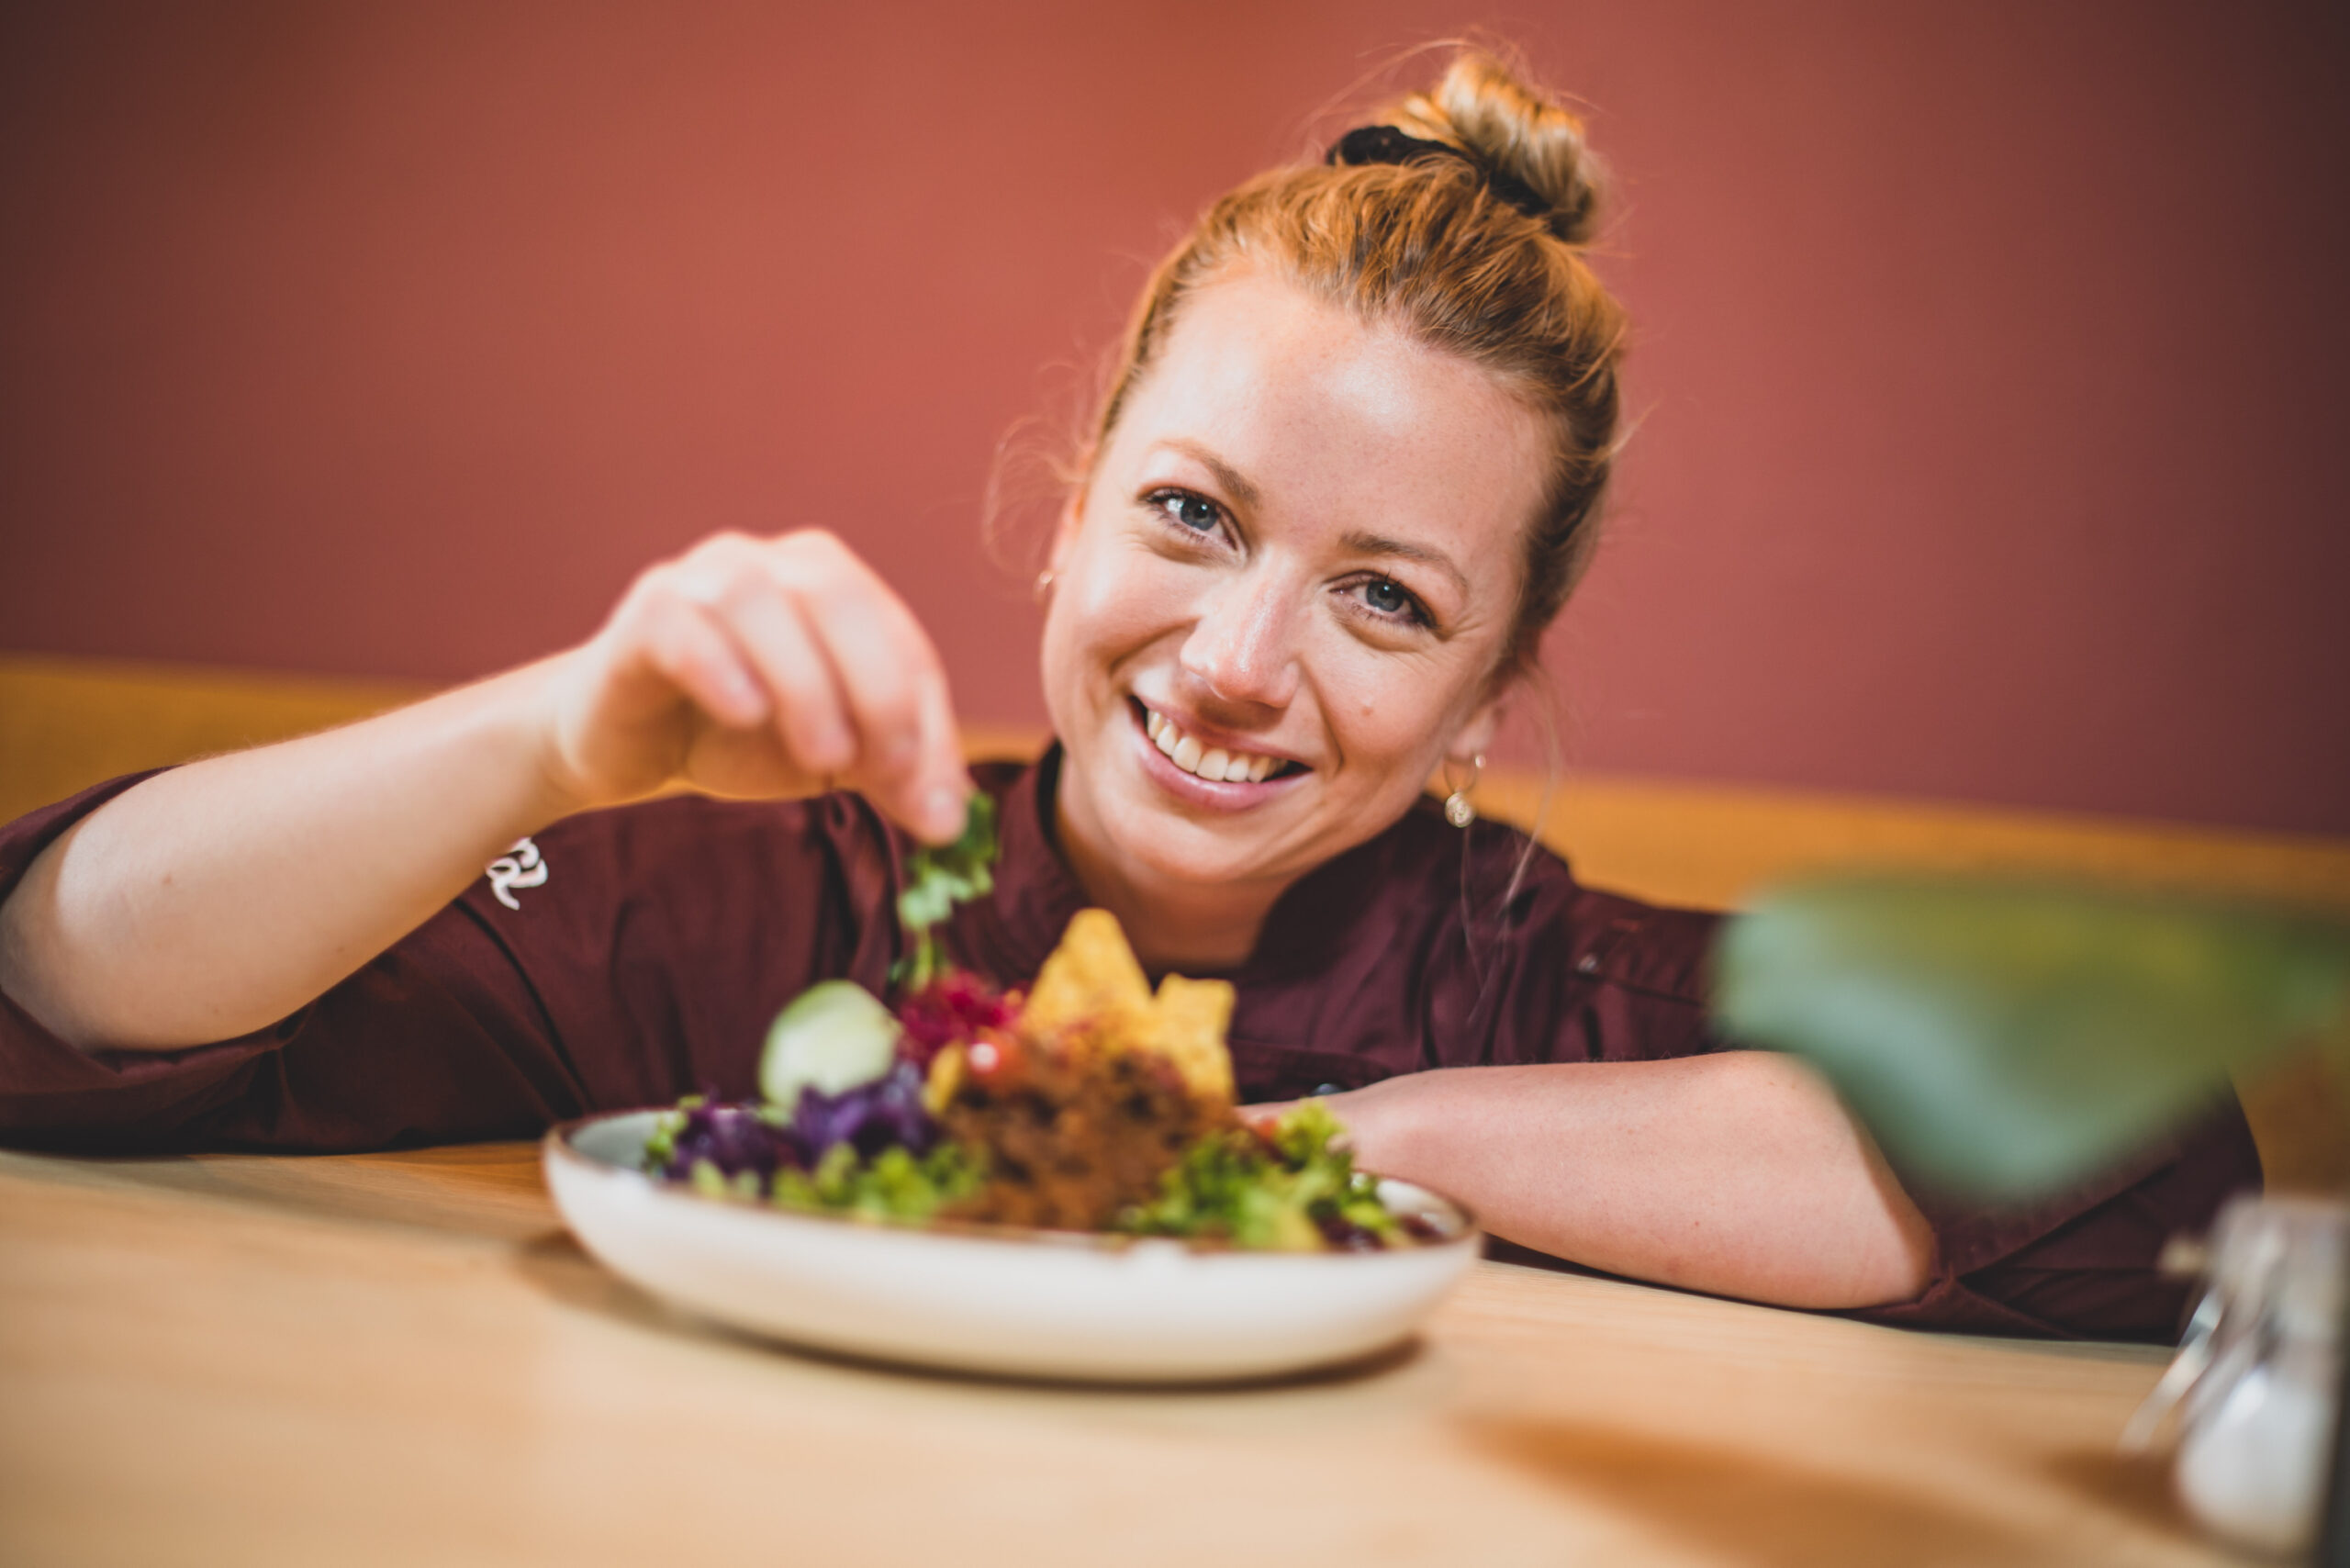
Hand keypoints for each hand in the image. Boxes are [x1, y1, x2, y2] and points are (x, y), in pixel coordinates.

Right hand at [537, 529, 968, 840]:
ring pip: (760, 601)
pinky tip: (745, 713)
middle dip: (876, 689)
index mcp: (835, 586)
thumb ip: (892, 773)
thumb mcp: (831, 755)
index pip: (902, 642)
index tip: (930, 798)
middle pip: (840, 600)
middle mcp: (773, 564)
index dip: (925, 719)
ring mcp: (703, 578)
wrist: (629, 745)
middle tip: (883, 769)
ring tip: (822, 756)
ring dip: (804, 681)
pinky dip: (719, 665)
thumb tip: (949, 821)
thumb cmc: (740, 733)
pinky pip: (681, 622)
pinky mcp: (645, 615)